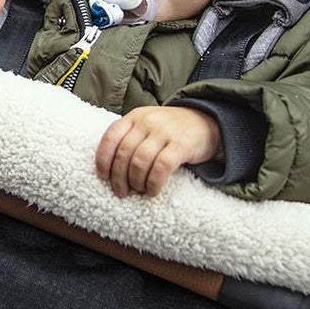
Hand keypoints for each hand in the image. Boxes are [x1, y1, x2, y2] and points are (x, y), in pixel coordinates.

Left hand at [95, 105, 221, 197]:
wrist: (206, 122)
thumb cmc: (171, 130)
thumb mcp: (147, 126)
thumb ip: (130, 138)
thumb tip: (110, 169)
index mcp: (134, 116)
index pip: (110, 137)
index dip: (103, 159)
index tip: (103, 177)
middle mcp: (147, 122)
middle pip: (124, 153)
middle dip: (119, 177)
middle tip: (121, 191)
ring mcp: (165, 132)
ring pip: (140, 161)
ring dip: (136, 181)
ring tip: (139, 190)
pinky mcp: (182, 144)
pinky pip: (161, 167)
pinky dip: (154, 182)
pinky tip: (153, 191)